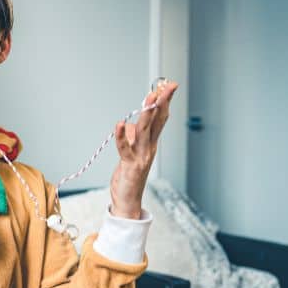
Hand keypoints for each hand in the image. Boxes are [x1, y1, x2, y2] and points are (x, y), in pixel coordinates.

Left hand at [110, 81, 177, 218]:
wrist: (127, 201)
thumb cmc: (129, 176)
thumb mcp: (130, 152)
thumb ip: (132, 138)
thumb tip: (127, 124)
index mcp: (151, 143)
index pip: (160, 118)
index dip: (164, 102)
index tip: (169, 86)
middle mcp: (149, 148)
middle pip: (157, 121)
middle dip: (160, 103)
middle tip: (165, 87)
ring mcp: (141, 156)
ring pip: (144, 131)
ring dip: (146, 115)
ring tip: (148, 99)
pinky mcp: (130, 165)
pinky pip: (125, 148)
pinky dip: (121, 136)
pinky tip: (119, 124)